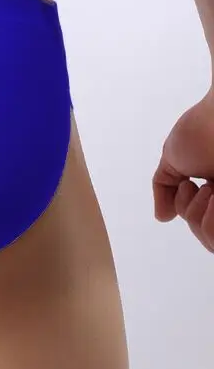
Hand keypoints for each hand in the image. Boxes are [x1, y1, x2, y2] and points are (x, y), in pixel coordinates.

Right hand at [153, 89, 213, 251]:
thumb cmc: (202, 128)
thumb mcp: (173, 159)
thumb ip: (163, 187)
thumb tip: (161, 217)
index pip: (202, 226)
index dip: (189, 213)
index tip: (191, 184)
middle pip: (208, 240)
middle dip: (195, 216)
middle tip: (204, 187)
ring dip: (201, 216)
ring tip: (212, 188)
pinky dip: (210, 219)